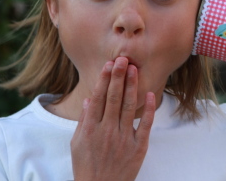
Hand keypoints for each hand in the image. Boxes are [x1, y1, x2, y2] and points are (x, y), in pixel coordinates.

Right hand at [71, 57, 155, 180]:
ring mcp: (123, 139)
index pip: (98, 98)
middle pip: (113, 98)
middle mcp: (106, 131)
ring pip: (128, 107)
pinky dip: (147, 109)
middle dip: (117, 77)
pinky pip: (144, 125)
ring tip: (133, 69)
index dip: (103, 80)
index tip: (108, 64)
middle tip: (122, 59)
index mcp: (90, 129)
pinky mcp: (138, 147)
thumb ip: (83, 121)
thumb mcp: (77, 144)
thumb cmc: (86, 166)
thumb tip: (88, 99)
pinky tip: (148, 94)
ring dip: (131, 86)